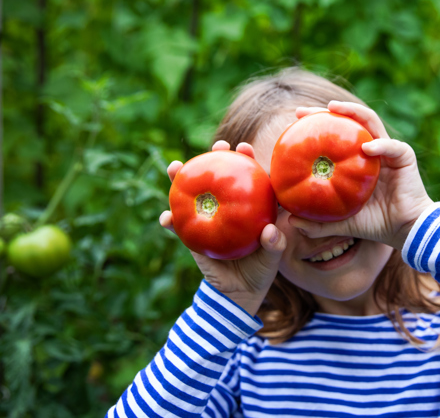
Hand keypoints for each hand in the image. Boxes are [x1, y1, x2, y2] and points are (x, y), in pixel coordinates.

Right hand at [160, 140, 285, 315]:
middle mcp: (227, 205)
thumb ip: (274, 245)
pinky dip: (169, 220)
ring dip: (180, 179)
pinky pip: (177, 224)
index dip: (247, 158)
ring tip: (174, 168)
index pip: (248, 176)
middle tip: (218, 145)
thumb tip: (270, 231)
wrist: (239, 293)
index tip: (244, 146)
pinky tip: (165, 218)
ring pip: (192, 192)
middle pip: (219, 175)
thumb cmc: (260, 270)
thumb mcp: (272, 259)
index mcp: (250, 206)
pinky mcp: (191, 234)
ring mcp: (207, 216)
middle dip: (216, 156)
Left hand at [288, 101, 433, 250]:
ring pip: (371, 121)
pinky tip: (367, 147)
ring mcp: (388, 150)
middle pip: (350, 120)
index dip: (317, 124)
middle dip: (327, 110)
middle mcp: (371, 149)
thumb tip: (290, 222)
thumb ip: (319, 223)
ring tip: (333, 107)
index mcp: (357, 159)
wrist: (405, 231)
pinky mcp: (404, 157)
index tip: (294, 120)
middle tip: (302, 111)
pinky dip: (380, 145)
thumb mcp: (342, 222)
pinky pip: (392, 147)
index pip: (337, 133)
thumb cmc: (375, 223)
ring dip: (353, 111)